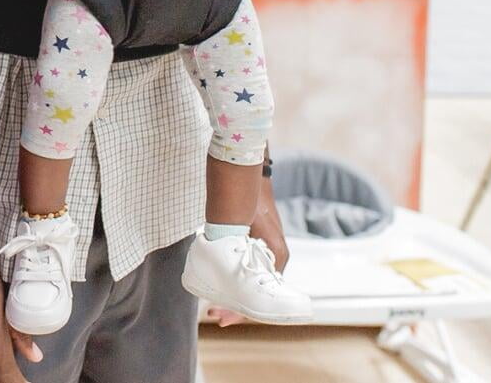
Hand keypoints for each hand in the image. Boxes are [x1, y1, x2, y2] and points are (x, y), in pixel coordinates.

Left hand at [210, 171, 289, 326]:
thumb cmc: (251, 198)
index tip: (222, 316)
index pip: (262, 296)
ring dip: (233, 293)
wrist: (249, 174)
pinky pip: (247, 269)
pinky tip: (219, 285)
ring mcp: (266, 252)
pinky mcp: (257, 245)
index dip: (242, 310)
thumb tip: (225, 273)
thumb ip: (238, 248)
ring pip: (249, 282)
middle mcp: (274, 258)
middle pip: (256, 292)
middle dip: (236, 306)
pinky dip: (234, 280)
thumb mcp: (244, 226)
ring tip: (214, 306)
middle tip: (214, 315)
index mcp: (277, 257)